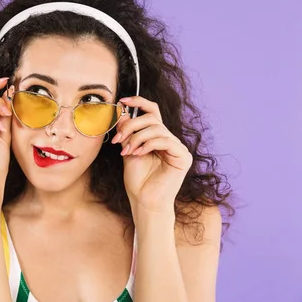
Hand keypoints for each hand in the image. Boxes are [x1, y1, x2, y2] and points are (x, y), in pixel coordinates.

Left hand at [111, 96, 192, 213]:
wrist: (144, 200)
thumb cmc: (137, 179)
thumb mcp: (128, 149)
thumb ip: (127, 132)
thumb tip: (123, 112)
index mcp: (157, 136)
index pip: (152, 111)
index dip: (139, 102)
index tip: (122, 101)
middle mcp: (169, 139)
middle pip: (151, 118)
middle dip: (131, 125)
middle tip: (118, 139)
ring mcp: (177, 147)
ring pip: (156, 128)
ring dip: (136, 137)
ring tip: (126, 150)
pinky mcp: (182, 157)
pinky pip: (164, 140)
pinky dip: (148, 144)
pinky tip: (138, 153)